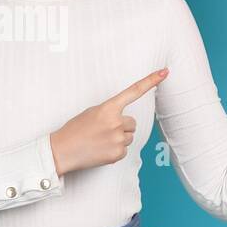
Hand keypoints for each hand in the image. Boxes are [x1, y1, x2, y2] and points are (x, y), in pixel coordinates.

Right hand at [50, 68, 168, 174]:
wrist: (62, 151)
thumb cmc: (75, 130)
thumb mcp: (92, 113)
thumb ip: (110, 112)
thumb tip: (124, 121)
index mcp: (108, 108)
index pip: (134, 91)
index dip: (151, 81)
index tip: (164, 72)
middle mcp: (116, 122)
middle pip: (132, 122)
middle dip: (121, 126)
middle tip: (103, 131)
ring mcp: (118, 138)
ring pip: (129, 137)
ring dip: (118, 139)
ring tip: (100, 141)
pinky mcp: (118, 154)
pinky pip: (124, 150)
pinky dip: (115, 150)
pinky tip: (101, 150)